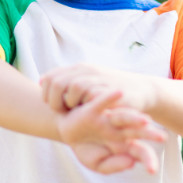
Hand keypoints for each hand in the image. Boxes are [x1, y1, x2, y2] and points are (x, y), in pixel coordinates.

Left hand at [41, 63, 156, 112]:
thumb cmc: (110, 93)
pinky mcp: (110, 89)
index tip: (54, 106)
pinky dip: (87, 105)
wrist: (141, 91)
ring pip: (74, 87)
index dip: (46, 94)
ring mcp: (99, 78)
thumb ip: (65, 83)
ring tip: (77, 111)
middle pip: (57, 82)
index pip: (49, 77)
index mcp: (78, 69)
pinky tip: (90, 113)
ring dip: (71, 103)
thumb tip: (41, 81)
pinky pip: (92, 94)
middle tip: (63, 112)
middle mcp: (86, 71)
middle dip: (54, 101)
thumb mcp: (87, 84)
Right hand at [58, 90, 166, 173]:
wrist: (67, 132)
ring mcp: (107, 119)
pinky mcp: (92, 110)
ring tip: (145, 120)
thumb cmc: (86, 147)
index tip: (152, 170)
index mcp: (124, 144)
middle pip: (137, 132)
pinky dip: (109, 97)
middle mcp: (119, 130)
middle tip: (162, 137)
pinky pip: (101, 103)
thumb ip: (113, 165)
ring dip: (134, 118)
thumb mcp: (97, 163)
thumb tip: (131, 162)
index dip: (147, 159)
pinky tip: (119, 93)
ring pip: (123, 117)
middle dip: (149, 134)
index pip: (140, 152)